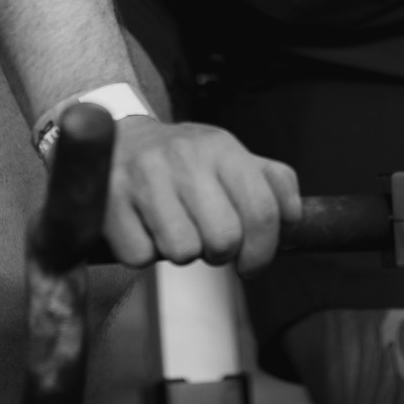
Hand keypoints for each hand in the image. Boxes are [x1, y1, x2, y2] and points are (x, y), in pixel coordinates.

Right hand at [103, 117, 300, 274]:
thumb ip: (273, 182)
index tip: (251, 264)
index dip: (264, 251)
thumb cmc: (185, 160)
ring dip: (180, 252)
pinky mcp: (109, 199)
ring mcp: (144, 176)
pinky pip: (140, 257)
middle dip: (219, 253)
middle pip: (224, 240)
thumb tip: (294, 218)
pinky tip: (143, 227)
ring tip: (174, 228)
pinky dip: (143, 252)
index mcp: (221, 147)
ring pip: (182, 253)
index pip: (263, 211)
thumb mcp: (231, 156)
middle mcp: (183, 156)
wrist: (119, 138)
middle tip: (206, 239)